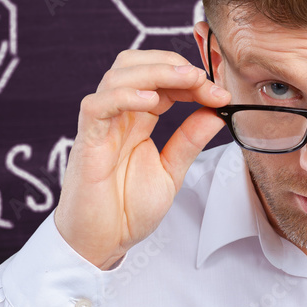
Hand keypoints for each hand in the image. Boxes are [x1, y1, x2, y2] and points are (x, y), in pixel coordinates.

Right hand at [54, 49, 229, 268]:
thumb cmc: (126, 210)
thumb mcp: (170, 172)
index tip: (219, 92)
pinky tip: (150, 100)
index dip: (190, 78)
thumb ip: (189, 141)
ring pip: (117, 76)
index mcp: (138, 120)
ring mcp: (101, 126)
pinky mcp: (87, 142)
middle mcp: (118, 116)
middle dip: (171, 63)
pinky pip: (97, 106)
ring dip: (154, 71)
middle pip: (135, 64)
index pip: (161, 79)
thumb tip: (216, 112)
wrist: (101, 242)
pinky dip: (123, 95)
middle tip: (203, 80)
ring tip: (185, 81)